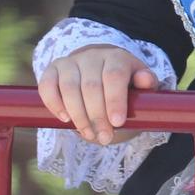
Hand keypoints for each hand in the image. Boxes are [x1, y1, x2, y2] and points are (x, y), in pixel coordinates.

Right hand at [39, 45, 161, 144]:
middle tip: (105, 138)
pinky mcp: (52, 70)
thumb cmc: (124, 86)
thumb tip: (146, 79)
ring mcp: (70, 62)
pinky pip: (47, 86)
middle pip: (91, 85)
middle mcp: (92, 56)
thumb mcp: (139, 85)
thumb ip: (147, 83)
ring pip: (69, 87)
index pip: (114, 75)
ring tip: (89, 134)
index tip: (117, 122)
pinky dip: (54, 103)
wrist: (100, 74)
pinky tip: (65, 119)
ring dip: (78, 115)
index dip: (115, 100)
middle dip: (97, 116)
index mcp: (116, 57)